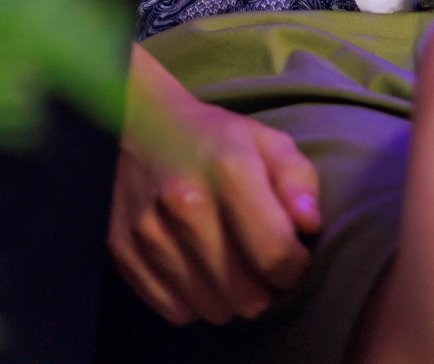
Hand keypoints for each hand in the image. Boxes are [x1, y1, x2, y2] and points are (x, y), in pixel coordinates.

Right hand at [109, 42, 321, 324]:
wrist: (137, 122)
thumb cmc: (213, 137)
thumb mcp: (265, 141)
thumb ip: (298, 180)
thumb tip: (310, 225)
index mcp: (229, 170)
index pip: (275, 253)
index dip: (296, 267)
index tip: (294, 258)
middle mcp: (186, 204)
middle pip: (246, 295)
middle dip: (265, 288)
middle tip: (261, 264)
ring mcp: (149, 232)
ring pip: (213, 310)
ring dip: (231, 298)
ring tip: (231, 265)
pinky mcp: (123, 253)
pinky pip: (176, 311)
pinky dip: (194, 300)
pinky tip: (198, 268)